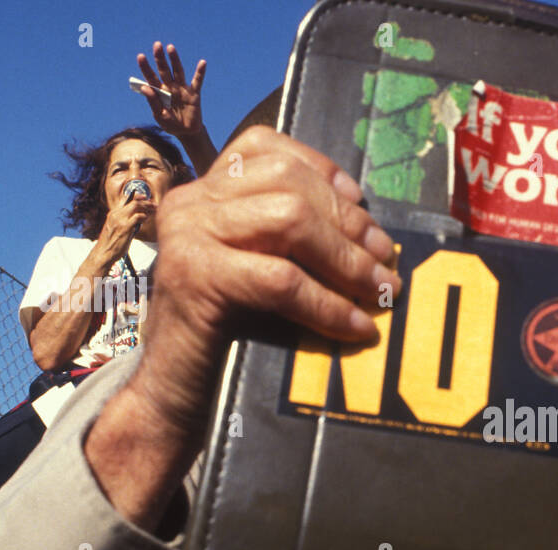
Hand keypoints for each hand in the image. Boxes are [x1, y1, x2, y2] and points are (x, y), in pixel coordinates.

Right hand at [93, 194, 156, 264]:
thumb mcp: (116, 228)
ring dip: (147, 207)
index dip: (137, 197)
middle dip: (146, 202)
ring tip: (153, 210)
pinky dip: (144, 216)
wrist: (103, 253)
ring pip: (136, 206)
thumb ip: (125, 221)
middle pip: (133, 202)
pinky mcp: (125, 228)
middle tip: (154, 205)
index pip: (125, 199)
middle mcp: (116, 214)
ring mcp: (120, 220)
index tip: (146, 198)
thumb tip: (139, 218)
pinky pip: (137, 217)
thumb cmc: (111, 244)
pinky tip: (146, 219)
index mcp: (113, 213)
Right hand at [124, 126, 395, 462]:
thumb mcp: (255, 270)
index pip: (265, 148)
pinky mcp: (196, 275)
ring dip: (347, 260)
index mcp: (204, 191)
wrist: (171, 393)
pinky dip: (328, 304)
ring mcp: (188, 234)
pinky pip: (282, 280)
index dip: (321, 169)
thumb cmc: (225, 334)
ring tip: (381, 292)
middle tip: (385, 263)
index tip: (362, 204)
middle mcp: (191, 201)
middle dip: (348, 223)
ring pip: (290, 222)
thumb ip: (288, 241)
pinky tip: (356, 327)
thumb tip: (369, 233)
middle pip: (288, 184)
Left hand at [137, 42, 205, 139]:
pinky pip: (197, 82)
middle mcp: (169, 87)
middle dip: (160, 58)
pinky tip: (202, 63)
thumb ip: (153, 102)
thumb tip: (146, 87)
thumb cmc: (170, 124)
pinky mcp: (194, 94)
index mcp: (159, 92)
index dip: (146, 67)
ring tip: (170, 47)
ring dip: (175, 60)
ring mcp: (182, 89)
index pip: (150, 77)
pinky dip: (200, 72)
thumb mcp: (160, 116)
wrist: (186, 133)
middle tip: (157, 45)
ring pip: (178, 71)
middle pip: (164, 70)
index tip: (141, 56)